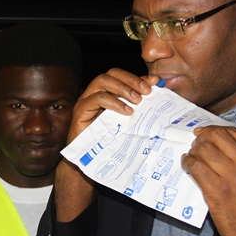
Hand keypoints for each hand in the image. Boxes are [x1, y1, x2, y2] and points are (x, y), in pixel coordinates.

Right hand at [55, 69, 157, 221]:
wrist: (91, 162)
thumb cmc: (110, 142)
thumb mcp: (128, 122)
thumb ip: (137, 107)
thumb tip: (156, 94)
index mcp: (107, 93)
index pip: (121, 76)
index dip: (137, 76)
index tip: (155, 82)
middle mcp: (95, 93)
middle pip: (112, 74)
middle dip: (131, 80)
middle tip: (146, 91)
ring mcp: (86, 101)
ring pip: (102, 81)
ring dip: (123, 88)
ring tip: (137, 100)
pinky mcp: (80, 111)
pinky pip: (96, 99)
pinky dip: (113, 101)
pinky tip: (126, 111)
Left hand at [181, 125, 235, 235]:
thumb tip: (213, 141)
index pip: (230, 131)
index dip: (212, 130)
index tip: (203, 133)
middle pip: (215, 137)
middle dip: (201, 139)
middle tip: (195, 146)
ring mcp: (232, 176)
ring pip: (203, 150)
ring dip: (193, 152)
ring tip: (191, 157)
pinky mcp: (217, 190)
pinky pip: (195, 167)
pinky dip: (187, 163)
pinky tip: (187, 165)